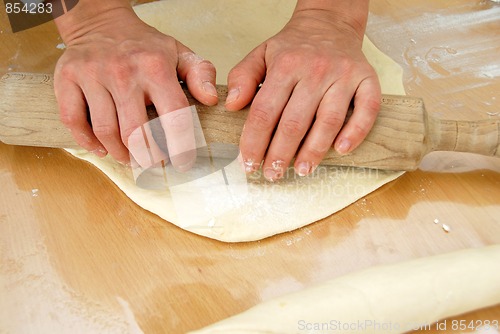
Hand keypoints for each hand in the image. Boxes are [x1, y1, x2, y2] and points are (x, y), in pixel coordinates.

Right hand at [54, 3, 216, 168]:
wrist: (100, 22)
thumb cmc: (143, 45)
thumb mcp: (178, 52)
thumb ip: (201, 74)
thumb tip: (211, 100)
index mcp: (155, 67)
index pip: (173, 116)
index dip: (180, 147)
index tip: (183, 163)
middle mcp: (123, 71)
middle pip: (135, 132)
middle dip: (148, 158)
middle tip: (154, 166)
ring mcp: (92, 74)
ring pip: (106, 131)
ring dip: (120, 154)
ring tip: (131, 159)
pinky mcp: (67, 78)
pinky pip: (73, 120)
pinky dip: (87, 142)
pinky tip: (103, 148)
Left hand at [226, 5, 380, 180]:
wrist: (330, 23)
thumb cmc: (293, 47)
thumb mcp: (261, 54)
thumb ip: (242, 77)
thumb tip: (233, 106)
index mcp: (286, 66)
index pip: (265, 112)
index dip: (254, 142)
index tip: (248, 163)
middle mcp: (316, 70)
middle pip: (295, 122)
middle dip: (280, 154)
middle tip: (272, 174)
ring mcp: (344, 75)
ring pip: (328, 121)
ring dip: (314, 151)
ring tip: (301, 171)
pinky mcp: (367, 79)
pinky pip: (367, 109)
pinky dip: (355, 132)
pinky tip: (341, 150)